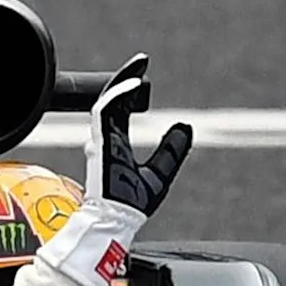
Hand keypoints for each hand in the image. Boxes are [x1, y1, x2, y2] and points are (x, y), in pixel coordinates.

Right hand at [84, 53, 191, 216]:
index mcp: (114, 145)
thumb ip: (171, 151)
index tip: (142, 75)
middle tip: (142, 61)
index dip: (128, 90)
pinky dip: (119, 96)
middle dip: (126, 77)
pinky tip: (134, 84)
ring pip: (107, 100)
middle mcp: (105, 140)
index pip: (118, 109)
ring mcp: (101, 141)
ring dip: (122, 81)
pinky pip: (105, 112)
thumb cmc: (131, 206)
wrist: (115, 223)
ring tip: (139, 65)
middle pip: (111, 99)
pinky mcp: (101, 144)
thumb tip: (185, 127)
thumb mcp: (160, 173)